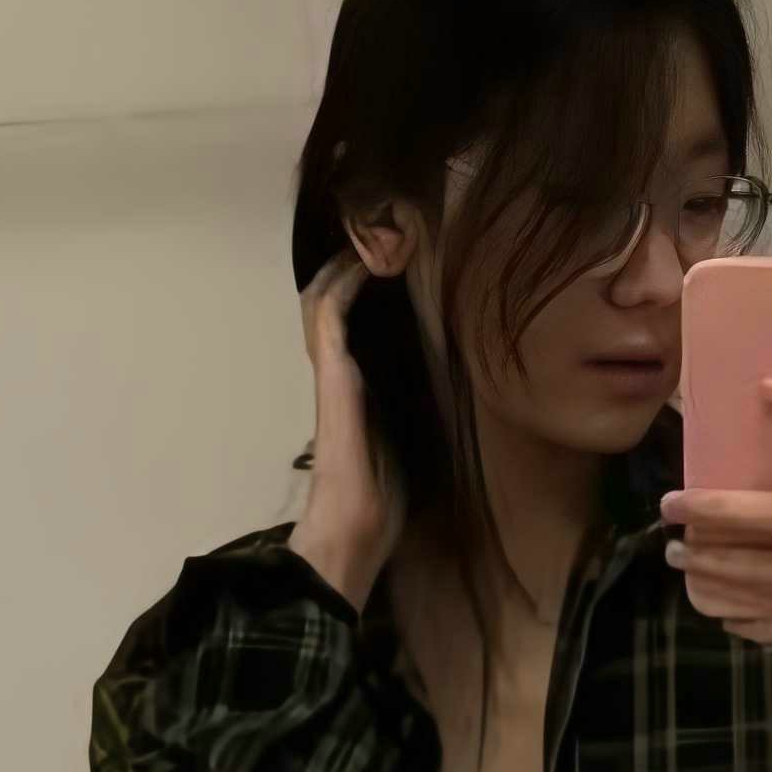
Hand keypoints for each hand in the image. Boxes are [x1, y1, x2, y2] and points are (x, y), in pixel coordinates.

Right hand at [293, 256, 403, 608]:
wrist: (351, 534)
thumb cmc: (379, 508)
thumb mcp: (407, 453)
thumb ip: (413, 425)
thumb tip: (446, 412)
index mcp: (355, 397)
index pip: (352, 334)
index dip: (363, 298)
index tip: (391, 268)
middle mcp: (339, 379)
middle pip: (333, 310)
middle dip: (349, 273)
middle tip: (376, 240)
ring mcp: (332, 375)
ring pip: (325, 305)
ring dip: (344, 270)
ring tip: (367, 238)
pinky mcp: (332, 377)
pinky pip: (330, 318)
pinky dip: (343, 286)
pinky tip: (365, 264)